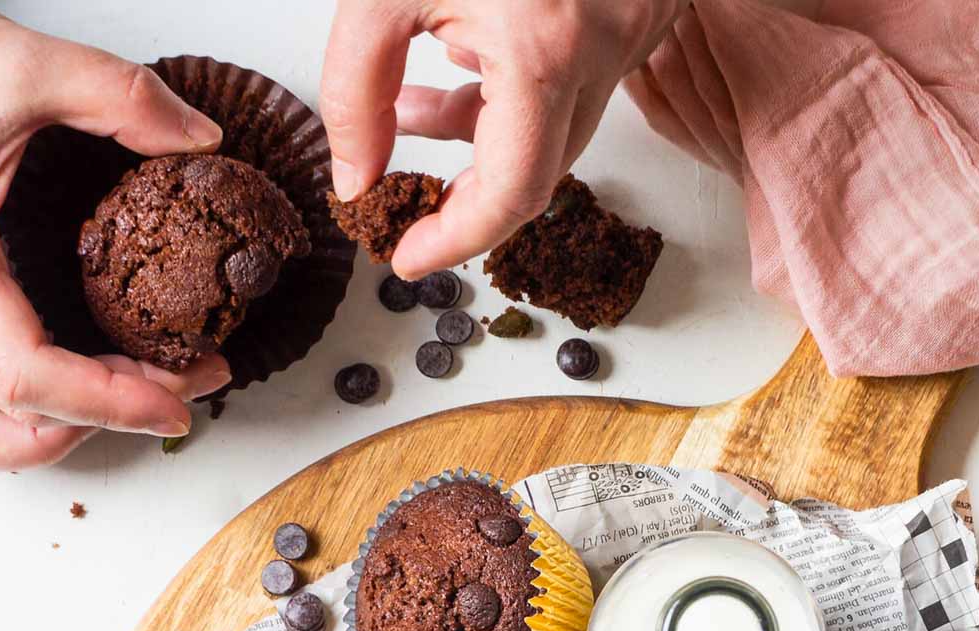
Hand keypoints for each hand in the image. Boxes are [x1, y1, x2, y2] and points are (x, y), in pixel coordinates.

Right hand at [0, 7, 231, 470]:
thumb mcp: (7, 62)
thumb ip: (113, 95)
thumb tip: (198, 138)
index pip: (29, 380)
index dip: (111, 405)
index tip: (180, 402)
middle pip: (11, 422)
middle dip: (104, 417)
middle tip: (181, 380)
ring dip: (56, 429)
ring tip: (132, 387)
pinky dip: (21, 411)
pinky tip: (78, 372)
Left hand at [321, 0, 687, 278]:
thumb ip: (356, 81)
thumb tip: (353, 176)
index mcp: (543, 51)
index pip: (508, 194)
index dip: (456, 240)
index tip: (407, 259)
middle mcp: (596, 57)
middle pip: (534, 179)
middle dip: (466, 201)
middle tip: (409, 217)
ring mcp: (622, 40)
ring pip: (547, 134)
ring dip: (476, 142)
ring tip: (408, 119)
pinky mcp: (625, 20)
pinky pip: (564, 91)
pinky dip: (503, 98)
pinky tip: (452, 73)